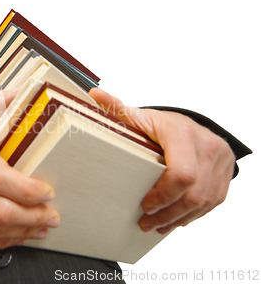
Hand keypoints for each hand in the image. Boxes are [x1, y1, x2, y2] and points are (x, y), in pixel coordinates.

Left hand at [89, 88, 235, 234]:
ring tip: (158, 226)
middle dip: (168, 213)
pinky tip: (176, 220)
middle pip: (193, 193)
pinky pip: (213, 201)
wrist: (189, 124)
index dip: (163, 195)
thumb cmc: (161, 124)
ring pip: (204, 202)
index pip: (180, 173)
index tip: (144, 205)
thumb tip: (94, 94)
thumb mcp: (140, 116)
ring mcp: (221, 161)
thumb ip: (118, 108)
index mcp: (183, 133)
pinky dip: (194, 214)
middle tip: (146, 223)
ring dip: (180, 218)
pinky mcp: (225, 174)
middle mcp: (208, 145)